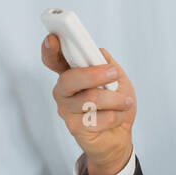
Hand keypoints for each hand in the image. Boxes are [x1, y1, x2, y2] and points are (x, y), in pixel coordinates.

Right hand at [42, 34, 135, 174]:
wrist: (119, 136)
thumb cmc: (116, 103)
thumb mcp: (117, 77)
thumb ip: (105, 62)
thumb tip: (96, 53)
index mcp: (71, 73)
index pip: (53, 58)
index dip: (49, 49)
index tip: (52, 38)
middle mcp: (63, 90)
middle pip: (69, 79)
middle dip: (94, 75)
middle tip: (114, 73)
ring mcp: (66, 109)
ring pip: (89, 99)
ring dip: (115, 100)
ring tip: (125, 102)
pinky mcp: (74, 126)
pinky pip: (97, 118)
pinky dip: (116, 115)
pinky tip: (117, 116)